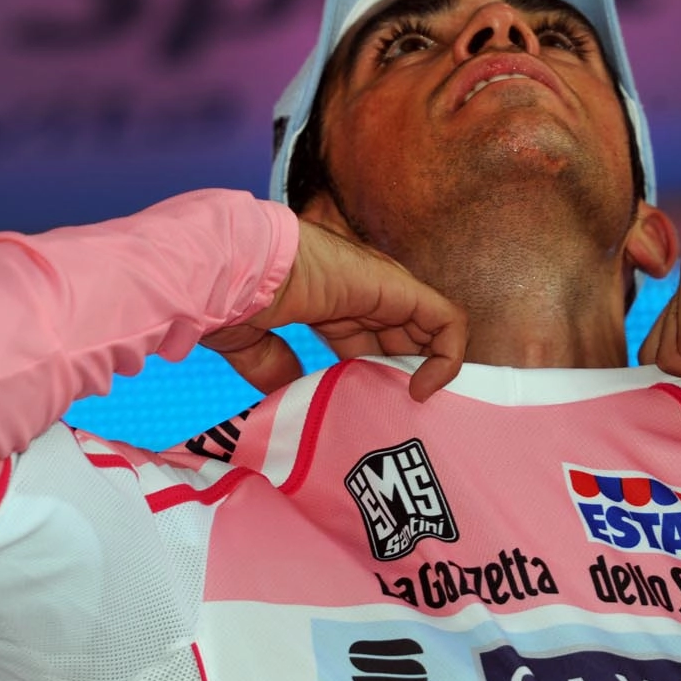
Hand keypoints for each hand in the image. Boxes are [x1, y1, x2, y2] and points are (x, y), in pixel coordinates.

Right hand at [201, 220, 467, 401]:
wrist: (234, 268)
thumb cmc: (232, 298)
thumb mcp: (253, 345)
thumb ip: (273, 366)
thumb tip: (287, 391)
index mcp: (329, 303)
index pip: (371, 340)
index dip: (380, 374)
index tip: (374, 408)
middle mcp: (361, 293)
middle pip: (404, 338)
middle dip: (408, 377)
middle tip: (399, 413)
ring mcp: (381, 287)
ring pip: (431, 328)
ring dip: (432, 368)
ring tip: (415, 404)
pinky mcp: (396, 287)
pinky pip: (445, 319)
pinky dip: (448, 355)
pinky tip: (424, 387)